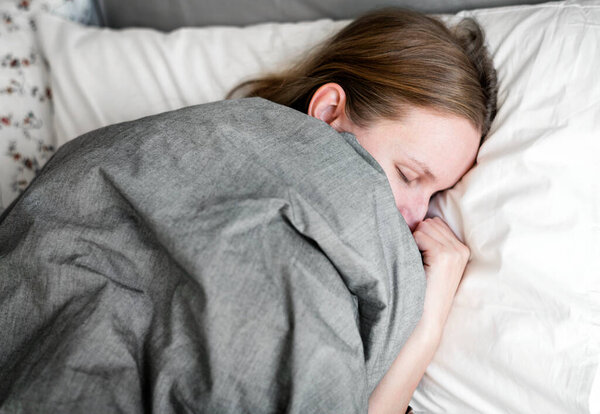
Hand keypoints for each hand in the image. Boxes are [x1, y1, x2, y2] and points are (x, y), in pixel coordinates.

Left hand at [412, 217, 469, 334]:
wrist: (423, 320)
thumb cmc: (420, 291)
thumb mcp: (429, 263)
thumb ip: (429, 241)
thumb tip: (408, 217)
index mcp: (461, 250)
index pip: (435, 223)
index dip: (421, 236)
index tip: (418, 257)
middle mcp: (462, 249)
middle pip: (430, 223)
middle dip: (417, 237)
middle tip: (415, 262)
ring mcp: (455, 252)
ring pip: (424, 227)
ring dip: (413, 242)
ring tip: (416, 265)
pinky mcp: (444, 256)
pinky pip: (420, 236)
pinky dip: (411, 247)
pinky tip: (415, 265)